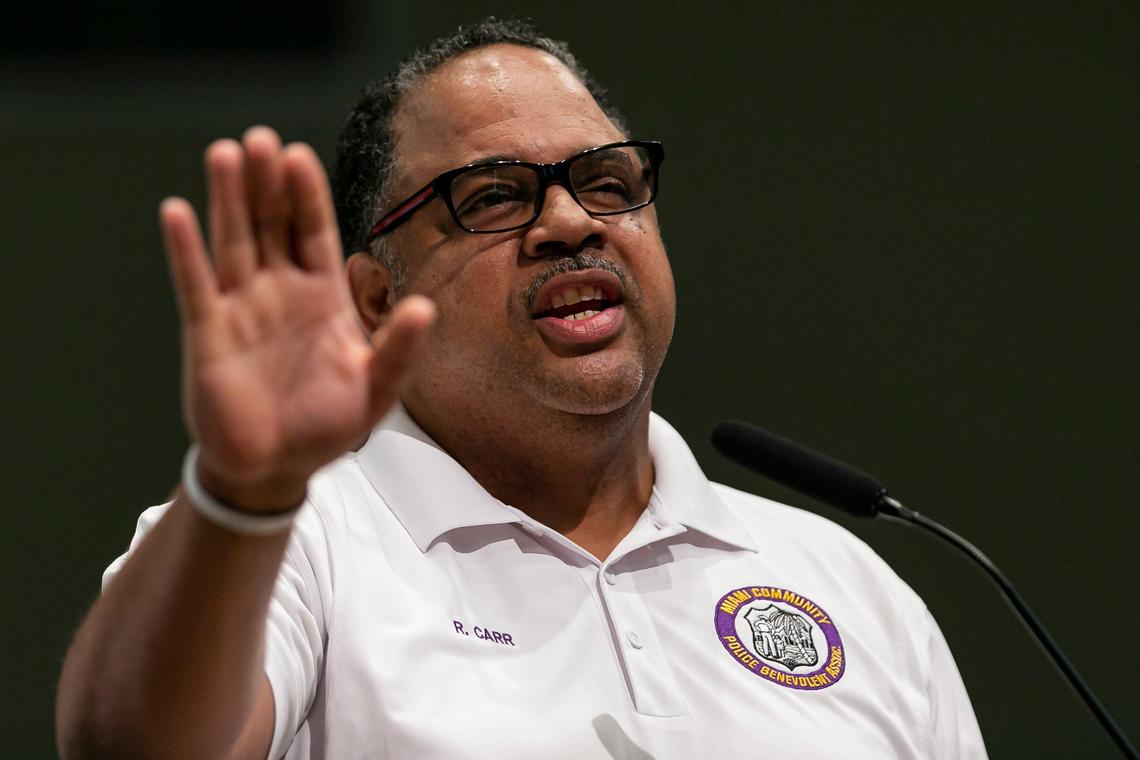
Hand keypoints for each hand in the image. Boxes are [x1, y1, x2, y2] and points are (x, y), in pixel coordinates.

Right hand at [160, 127, 434, 510]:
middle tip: (261, 139)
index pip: (314, 233)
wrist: (277, 468)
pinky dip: (186, 251)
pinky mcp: (208, 334)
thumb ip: (398, 349)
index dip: (307, 196)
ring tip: (226, 154)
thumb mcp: (376, 389)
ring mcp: (242, 309)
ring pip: (233, 242)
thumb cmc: (327, 427)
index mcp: (323, 298)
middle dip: (267, 184)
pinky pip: (196, 285)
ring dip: (228, 200)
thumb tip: (424, 308)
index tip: (300, 156)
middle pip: (271, 225)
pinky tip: (177, 212)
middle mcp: (280, 292)